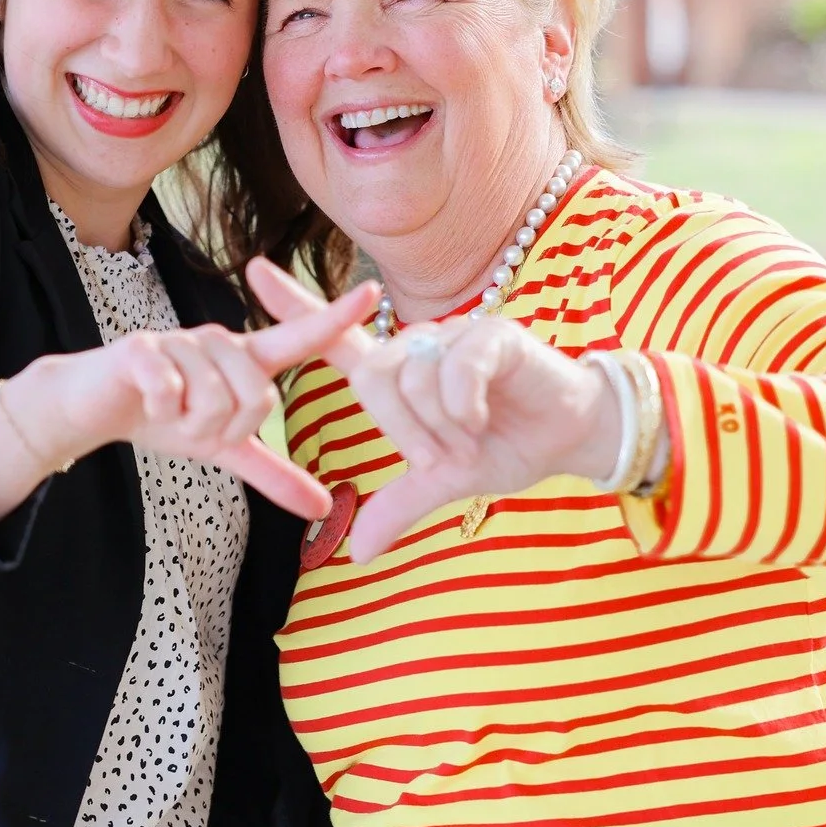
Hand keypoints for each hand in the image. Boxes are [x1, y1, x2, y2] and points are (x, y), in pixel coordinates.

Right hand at [0, 277, 379, 523]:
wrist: (89, 407)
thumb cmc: (159, 417)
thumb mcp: (221, 449)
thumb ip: (272, 474)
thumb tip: (322, 507)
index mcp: (243, 363)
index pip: (299, 339)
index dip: (337, 317)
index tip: (375, 290)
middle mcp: (219, 344)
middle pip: (258, 396)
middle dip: (225, 429)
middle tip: (193, 425)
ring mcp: (181, 342)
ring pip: (215, 398)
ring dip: (189, 424)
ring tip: (168, 413)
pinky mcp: (143, 349)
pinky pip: (172, 391)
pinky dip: (161, 412)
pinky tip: (147, 406)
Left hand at [247, 258, 621, 562]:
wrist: (573, 437)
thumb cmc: (510, 445)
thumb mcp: (447, 482)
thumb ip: (399, 506)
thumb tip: (357, 553)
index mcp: (402, 377)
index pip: (338, 341)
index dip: (296, 307)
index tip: (252, 273)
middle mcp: (420, 347)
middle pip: (374, 381)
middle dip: (405, 431)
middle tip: (441, 455)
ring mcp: (455, 336)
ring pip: (413, 379)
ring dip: (441, 426)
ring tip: (472, 435)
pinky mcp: (491, 336)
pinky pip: (454, 369)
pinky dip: (464, 407)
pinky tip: (485, 417)